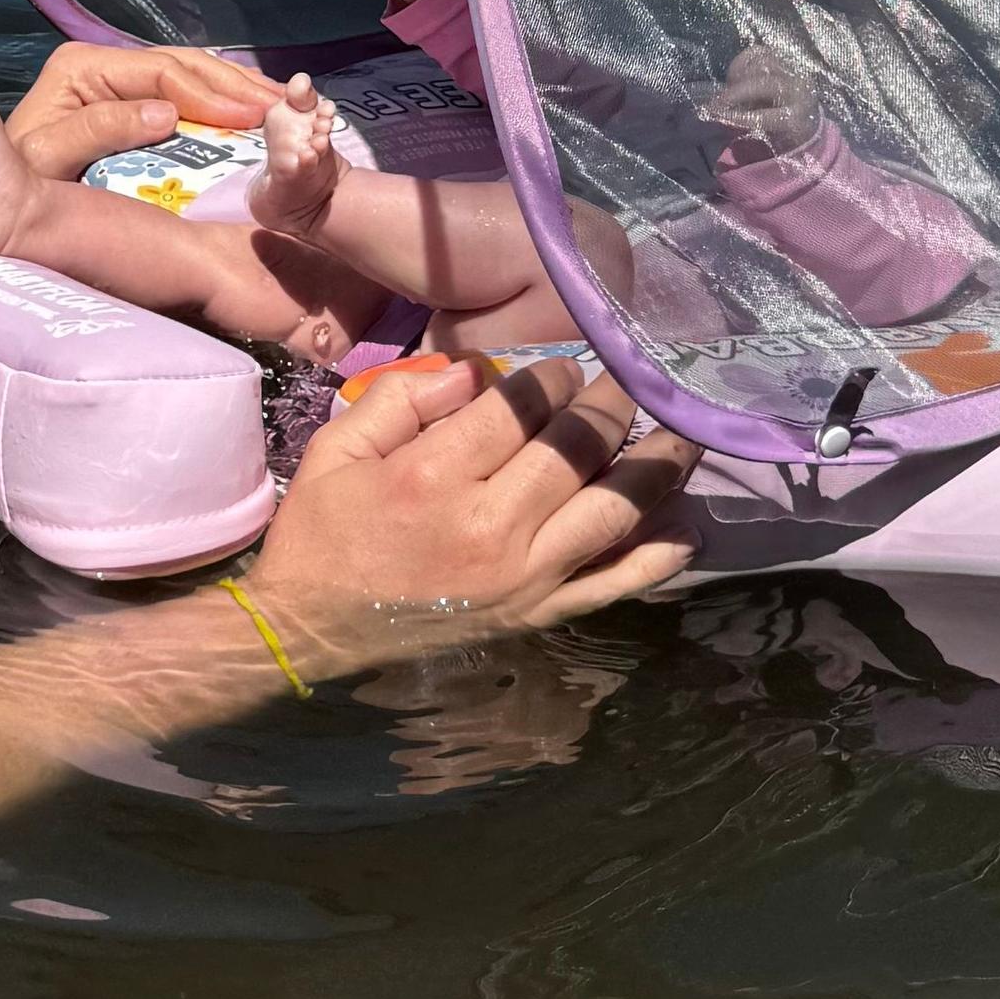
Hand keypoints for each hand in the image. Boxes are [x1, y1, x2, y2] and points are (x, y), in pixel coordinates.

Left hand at [4, 36, 280, 179]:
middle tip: (286, 104)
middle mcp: (102, 64)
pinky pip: (185, 93)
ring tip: (283, 103)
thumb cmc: (21, 183)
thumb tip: (165, 112)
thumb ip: (102, 128)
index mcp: (82, 66)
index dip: (211, 93)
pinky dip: (222, 101)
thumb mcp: (51, 156)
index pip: (162, 71)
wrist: (1, 204)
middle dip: (236, 85)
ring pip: (191, 74)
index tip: (252, 118)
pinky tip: (253, 110)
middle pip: (183, 65)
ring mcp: (118, 81)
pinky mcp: (130, 102)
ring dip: (237, 90)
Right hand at [255, 351, 692, 650]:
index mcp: (434, 477)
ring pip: (613, 511)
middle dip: (612, 405)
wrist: (310, 632)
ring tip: (685, 433)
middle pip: (577, 451)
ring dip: (657, 467)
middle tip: (629, 379)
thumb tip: (476, 372)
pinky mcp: (537, 614)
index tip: (566, 366)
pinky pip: (613, 584)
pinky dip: (658, 557)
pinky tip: (689, 525)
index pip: (521, 408)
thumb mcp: (336, 448)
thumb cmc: (322, 534)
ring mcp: (523, 577)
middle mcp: (490, 527)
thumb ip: (404, 398)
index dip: (554, 376)